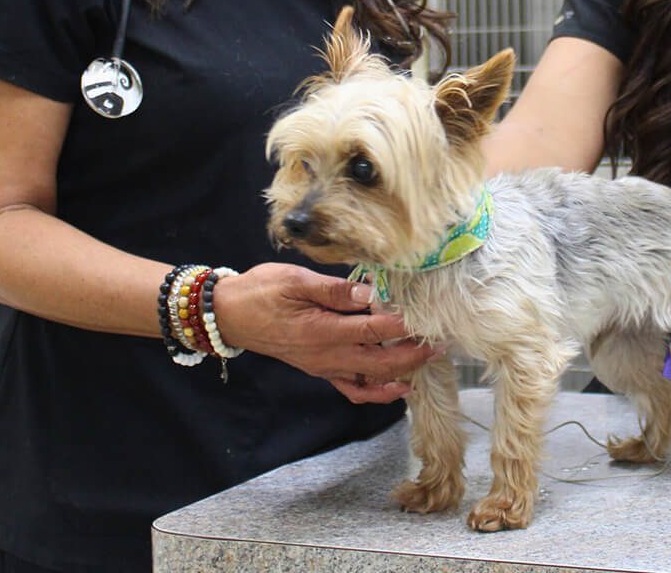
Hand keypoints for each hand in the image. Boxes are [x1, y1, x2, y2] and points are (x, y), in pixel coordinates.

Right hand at [212, 263, 440, 402]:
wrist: (230, 314)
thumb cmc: (262, 290)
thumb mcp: (296, 280)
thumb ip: (334, 289)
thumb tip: (369, 293)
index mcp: (322, 331)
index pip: (374, 330)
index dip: (404, 325)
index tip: (428, 316)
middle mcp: (326, 356)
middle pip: (381, 362)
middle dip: (413, 354)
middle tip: (441, 342)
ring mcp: (323, 366)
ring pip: (371, 379)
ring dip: (401, 373)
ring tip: (427, 361)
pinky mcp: (319, 369)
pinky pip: (352, 388)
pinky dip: (377, 391)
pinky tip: (396, 385)